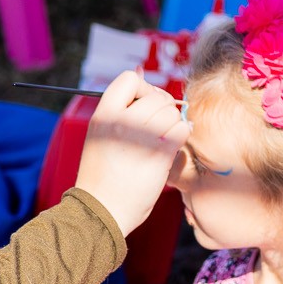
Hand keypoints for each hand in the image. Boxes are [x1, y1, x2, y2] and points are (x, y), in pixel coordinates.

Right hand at [73, 71, 191, 235]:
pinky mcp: (158, 153)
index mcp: (102, 116)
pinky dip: (182, 136)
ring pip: (172, 112)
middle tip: (156, 130)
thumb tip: (140, 71)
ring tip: (160, 142)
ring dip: (172, 125)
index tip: (142, 106)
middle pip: (157, 96)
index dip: (143, 88)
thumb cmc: (103, 175)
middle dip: (163, 110)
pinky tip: (171, 147)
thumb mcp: (101, 134)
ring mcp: (140, 137)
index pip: (129, 78)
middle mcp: (120, 122)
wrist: (99, 212)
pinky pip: (182, 129)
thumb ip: (120, 107)